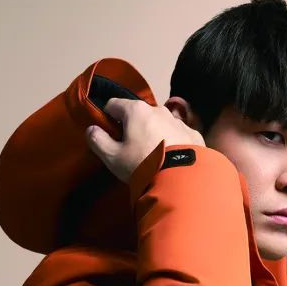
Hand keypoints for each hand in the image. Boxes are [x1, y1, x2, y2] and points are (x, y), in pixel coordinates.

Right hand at [84, 98, 205, 183]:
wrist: (183, 181)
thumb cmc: (143, 165)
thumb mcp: (112, 157)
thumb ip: (98, 140)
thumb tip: (91, 129)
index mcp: (136, 110)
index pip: (113, 104)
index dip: (107, 118)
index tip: (109, 134)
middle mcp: (159, 110)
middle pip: (138, 114)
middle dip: (132, 127)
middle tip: (130, 149)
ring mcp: (179, 121)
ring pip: (159, 124)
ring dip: (153, 134)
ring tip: (153, 156)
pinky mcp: (194, 135)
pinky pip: (178, 135)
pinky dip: (173, 143)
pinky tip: (171, 159)